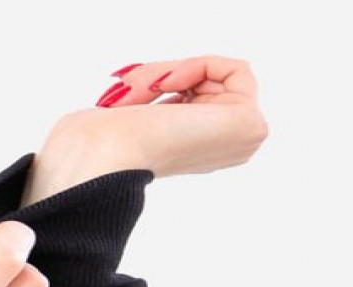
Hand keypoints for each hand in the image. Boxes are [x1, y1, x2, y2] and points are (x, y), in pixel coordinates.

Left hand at [21, 55, 268, 205]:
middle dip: (167, 74)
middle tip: (131, 85)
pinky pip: (236, 70)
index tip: (130, 91)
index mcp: (197, 155)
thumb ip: (157, 95)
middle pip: (209, 83)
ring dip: (173, 72)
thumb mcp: (134, 108)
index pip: (197, 95)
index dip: (165, 82)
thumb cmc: (107, 141)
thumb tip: (161, 80)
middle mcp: (222, 152)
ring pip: (218, 75)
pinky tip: (167, 86)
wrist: (103, 155)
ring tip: (145, 88)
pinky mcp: (250, 127)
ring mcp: (240, 143)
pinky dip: (197, 66)